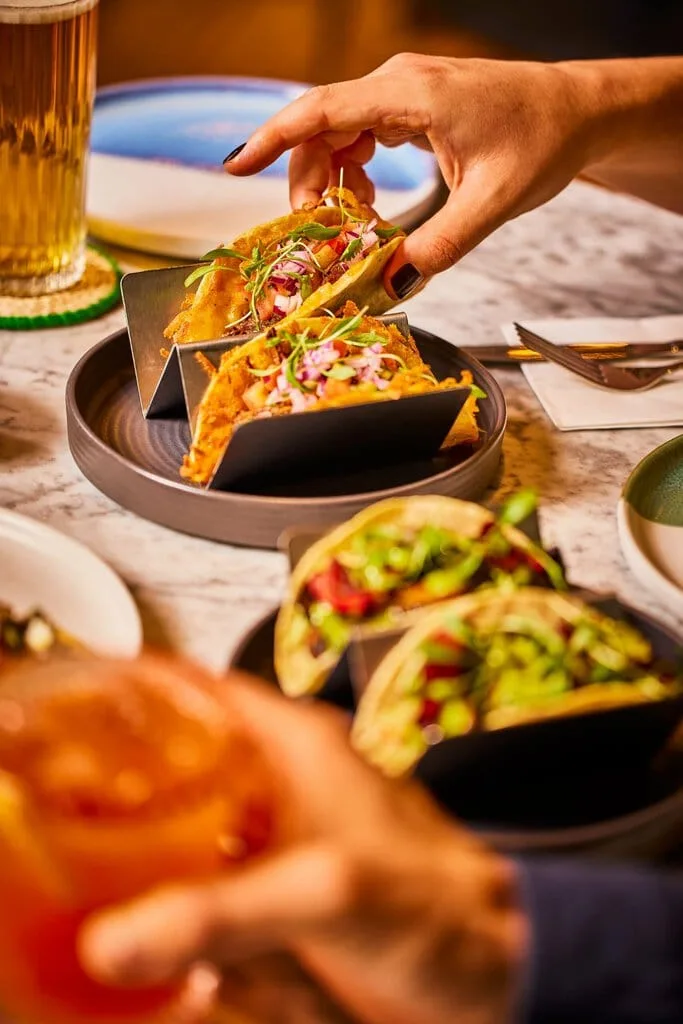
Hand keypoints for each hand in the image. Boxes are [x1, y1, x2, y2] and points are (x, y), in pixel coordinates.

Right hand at [80, 673, 526, 1023]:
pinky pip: (220, 925)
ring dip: (185, 920)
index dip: (136, 708)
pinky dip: (213, 960)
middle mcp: (280, 789)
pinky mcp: (285, 906)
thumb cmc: (437, 904)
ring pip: (190, 867)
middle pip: (176, 789)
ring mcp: (280, 851)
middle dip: (142, 843)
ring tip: (219, 959)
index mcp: (292, 747)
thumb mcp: (324, 893)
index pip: (196, 696)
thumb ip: (221, 911)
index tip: (76, 735)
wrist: (492, 969)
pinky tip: (226, 986)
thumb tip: (118, 939)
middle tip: (108, 876)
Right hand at [224, 54, 596, 294]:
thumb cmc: (543, 140)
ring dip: (332, 182)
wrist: (577, 111)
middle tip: (320, 235)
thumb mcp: (493, 202)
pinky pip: (359, 136)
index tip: (234, 166)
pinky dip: (353, 173)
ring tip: (352, 223)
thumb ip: (440, 246)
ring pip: (337, 134)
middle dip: (309, 184)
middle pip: (321, 129)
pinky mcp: (409, 106)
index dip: (272, 139)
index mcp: (412, 95)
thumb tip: (391, 283)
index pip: (323, 110)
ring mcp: (402, 93)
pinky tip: (371, 203)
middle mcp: (398, 85)